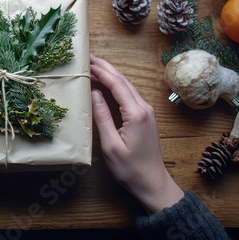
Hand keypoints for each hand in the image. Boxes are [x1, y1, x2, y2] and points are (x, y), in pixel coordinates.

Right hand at [89, 54, 182, 213]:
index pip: (116, 84)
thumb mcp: (111, 145)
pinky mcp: (144, 117)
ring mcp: (146, 112)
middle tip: (88, 56)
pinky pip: (129, 95)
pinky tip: (105, 84)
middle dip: (105, 67)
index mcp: (136, 113)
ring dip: (110, 74)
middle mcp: (144, 108)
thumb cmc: (130, 169)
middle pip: (123, 80)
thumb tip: (93, 93)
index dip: (100, 71)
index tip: (86, 61)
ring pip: (127, 86)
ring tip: (93, 65)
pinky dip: (115, 86)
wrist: (153, 183)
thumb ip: (102, 117)